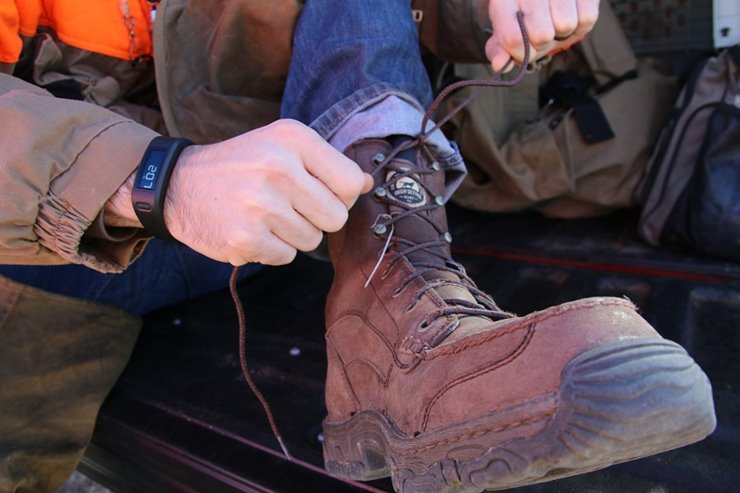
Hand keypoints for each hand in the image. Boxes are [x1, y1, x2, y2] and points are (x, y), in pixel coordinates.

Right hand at [162, 119, 372, 265]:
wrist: (178, 184)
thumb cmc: (240, 166)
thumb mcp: (281, 147)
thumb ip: (327, 164)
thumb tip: (368, 183)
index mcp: (292, 138)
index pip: (350, 182)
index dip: (338, 195)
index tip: (315, 191)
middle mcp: (278, 166)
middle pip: (336, 217)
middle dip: (317, 219)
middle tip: (287, 207)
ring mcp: (261, 204)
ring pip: (312, 240)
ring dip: (292, 235)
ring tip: (263, 215)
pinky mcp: (246, 237)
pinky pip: (286, 256)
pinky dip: (272, 249)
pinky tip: (250, 229)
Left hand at [485, 0, 599, 70]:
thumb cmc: (526, 15)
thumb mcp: (507, 29)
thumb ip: (500, 49)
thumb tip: (498, 65)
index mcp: (504, 0)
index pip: (514, 38)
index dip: (521, 54)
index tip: (523, 49)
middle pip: (542, 35)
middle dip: (543, 42)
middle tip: (542, 29)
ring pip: (565, 26)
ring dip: (563, 32)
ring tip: (556, 19)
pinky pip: (586, 18)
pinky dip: (581, 24)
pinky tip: (572, 13)